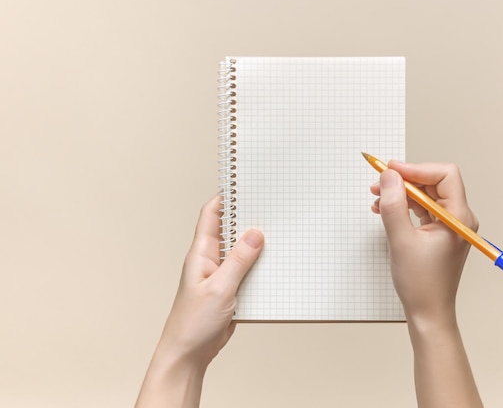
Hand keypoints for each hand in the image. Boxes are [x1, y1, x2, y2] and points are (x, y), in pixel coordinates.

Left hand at [136, 195, 263, 407]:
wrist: (189, 354)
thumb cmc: (193, 323)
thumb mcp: (220, 288)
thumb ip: (239, 260)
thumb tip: (255, 233)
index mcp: (201, 253)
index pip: (211, 214)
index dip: (225, 196)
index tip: (244, 184)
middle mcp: (211, 260)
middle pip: (230, 229)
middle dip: (248, 217)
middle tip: (270, 205)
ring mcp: (221, 275)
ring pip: (241, 251)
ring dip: (257, 243)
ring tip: (279, 231)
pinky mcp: (231, 289)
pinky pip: (247, 270)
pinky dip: (260, 265)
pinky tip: (275, 263)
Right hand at [371, 161, 482, 407]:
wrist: (428, 313)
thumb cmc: (421, 283)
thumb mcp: (401, 240)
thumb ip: (393, 205)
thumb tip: (389, 176)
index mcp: (458, 217)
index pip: (444, 175)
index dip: (416, 169)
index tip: (391, 170)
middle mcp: (458, 218)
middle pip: (434, 183)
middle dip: (405, 179)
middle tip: (379, 181)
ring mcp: (449, 226)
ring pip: (426, 195)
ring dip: (401, 193)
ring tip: (377, 197)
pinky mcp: (439, 234)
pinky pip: (422, 210)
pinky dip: (403, 206)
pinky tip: (384, 210)